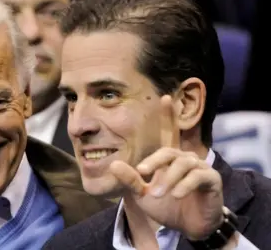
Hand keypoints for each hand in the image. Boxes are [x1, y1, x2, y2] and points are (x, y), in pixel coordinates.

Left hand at [109, 95, 223, 239]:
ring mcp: (200, 168)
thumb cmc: (165, 207)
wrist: (186, 228)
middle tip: (142, 174)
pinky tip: (176, 195)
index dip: (168, 116)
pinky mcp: (211, 180)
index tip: (165, 96)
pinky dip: (185, 185)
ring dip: (168, 179)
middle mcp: (186, 158)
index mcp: (170, 159)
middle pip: (169, 151)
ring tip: (156, 194)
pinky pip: (198, 176)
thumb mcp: (142, 194)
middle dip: (154, 162)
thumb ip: (130, 179)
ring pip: (183, 164)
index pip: (170, 133)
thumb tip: (113, 165)